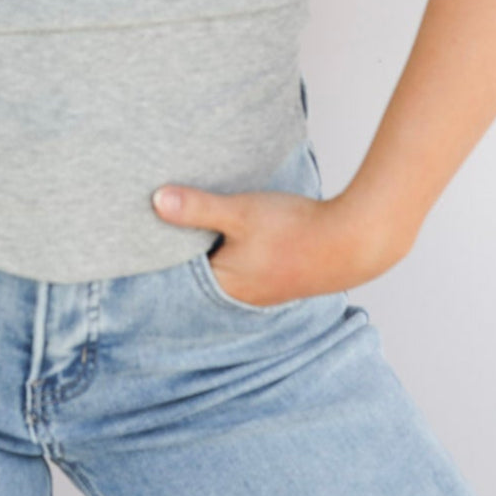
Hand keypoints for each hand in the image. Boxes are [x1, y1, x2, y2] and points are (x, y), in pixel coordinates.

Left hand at [151, 179, 407, 307]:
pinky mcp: (276, 276)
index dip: (163, 249)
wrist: (352, 242)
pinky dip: (233, 248)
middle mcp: (238, 295)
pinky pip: (243, 263)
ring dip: (211, 246)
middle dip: (185, 247)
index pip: (178, 271)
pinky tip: (233, 230)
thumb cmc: (294, 230)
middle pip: (199, 269)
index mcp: (222, 286)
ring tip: (196, 220)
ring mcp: (259, 288)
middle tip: (162, 219)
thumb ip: (197, 208)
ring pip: (222, 265)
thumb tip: (155, 200)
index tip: (144, 228)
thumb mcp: (239, 213)